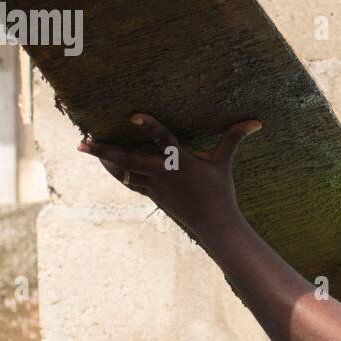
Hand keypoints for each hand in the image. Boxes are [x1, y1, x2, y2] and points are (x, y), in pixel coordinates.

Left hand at [77, 113, 261, 234]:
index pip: (163, 140)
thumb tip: (256, 121)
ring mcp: (155, 187)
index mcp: (180, 161)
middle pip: (128, 160)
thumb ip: (233, 137)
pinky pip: (130, 182)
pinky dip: (117, 172)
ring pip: (124, 173)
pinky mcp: (152, 195)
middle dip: (104, 151)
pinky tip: (108, 165)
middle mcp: (163, 174)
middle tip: (83, 141)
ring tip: (87, 148)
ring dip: (105, 161)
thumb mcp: (224, 162)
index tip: (133, 116)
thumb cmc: (219, 190)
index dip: (149, 127)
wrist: (213, 224)